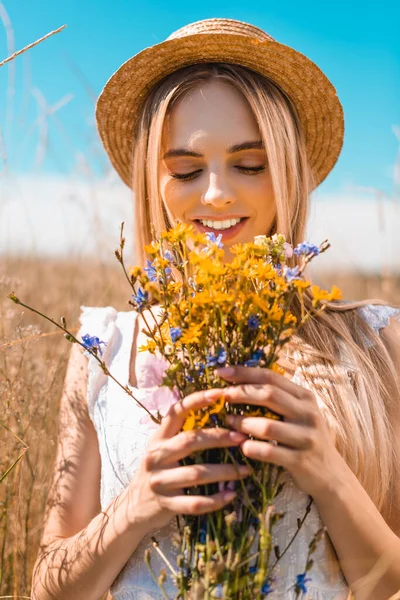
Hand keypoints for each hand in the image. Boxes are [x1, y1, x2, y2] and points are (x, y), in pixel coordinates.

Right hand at [127, 388, 252, 531]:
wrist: (134, 507)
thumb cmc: (158, 471)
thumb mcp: (163, 447)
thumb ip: (182, 432)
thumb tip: (218, 413)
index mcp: (158, 437)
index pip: (176, 411)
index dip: (197, 400)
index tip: (220, 393)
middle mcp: (156, 455)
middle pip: (190, 441)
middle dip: (219, 437)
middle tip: (242, 437)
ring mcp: (160, 480)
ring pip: (196, 473)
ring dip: (224, 471)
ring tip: (246, 470)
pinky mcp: (165, 503)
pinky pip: (195, 503)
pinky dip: (215, 500)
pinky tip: (231, 495)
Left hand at [216, 366, 346, 499]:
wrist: (331, 475)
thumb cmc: (305, 438)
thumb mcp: (298, 413)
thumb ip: (277, 398)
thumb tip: (239, 382)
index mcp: (305, 397)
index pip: (271, 377)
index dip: (244, 372)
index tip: (221, 372)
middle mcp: (308, 413)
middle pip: (269, 395)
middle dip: (241, 393)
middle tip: (221, 396)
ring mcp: (306, 437)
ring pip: (267, 426)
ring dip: (242, 423)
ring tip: (228, 422)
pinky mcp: (301, 461)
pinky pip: (269, 452)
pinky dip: (251, 448)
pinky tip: (242, 447)